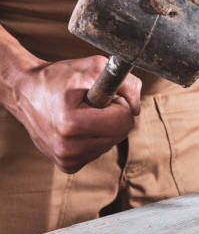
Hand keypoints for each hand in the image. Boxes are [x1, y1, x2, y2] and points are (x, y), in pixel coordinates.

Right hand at [10, 55, 140, 172]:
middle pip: (120, 134)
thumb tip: (137, 107)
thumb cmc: (58, 78)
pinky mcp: (67, 165)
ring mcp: (67, 159)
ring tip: (82, 114)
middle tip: (93, 104)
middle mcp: (68, 147)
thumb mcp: (92, 67)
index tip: (103, 96)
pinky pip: (99, 151)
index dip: (119, 104)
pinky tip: (78, 128)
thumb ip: (125, 83)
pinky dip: (95, 138)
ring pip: (111, 143)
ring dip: (104, 127)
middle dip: (113, 116)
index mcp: (71, 124)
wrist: (25, 92)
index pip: (123, 121)